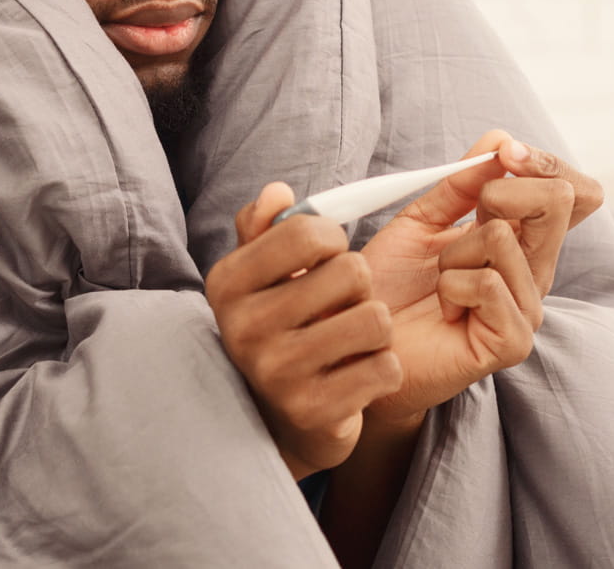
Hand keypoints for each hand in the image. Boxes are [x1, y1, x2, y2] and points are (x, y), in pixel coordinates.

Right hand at [206, 182, 403, 479]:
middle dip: (360, 288)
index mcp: (227, 284)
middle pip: (352, 272)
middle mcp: (244, 328)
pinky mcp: (314, 411)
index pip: (306, 231)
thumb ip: (264, 228)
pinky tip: (356, 375)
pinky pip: (386, 368)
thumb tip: (277, 193)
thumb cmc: (278, 329)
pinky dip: (383, 369)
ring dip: (376, 329)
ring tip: (351, 341)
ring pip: (375, 319)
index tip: (326, 259)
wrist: (278, 421)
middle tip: (339, 309)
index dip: (333, 240)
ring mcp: (277, 373)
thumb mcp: (259, 275)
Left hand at [359, 131, 602, 424]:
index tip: (505, 153)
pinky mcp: (513, 340)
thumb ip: (462, 181)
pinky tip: (444, 310)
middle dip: (499, 191)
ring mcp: (529, 307)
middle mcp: (537, 271)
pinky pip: (488, 283)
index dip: (546, 162)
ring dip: (453, 251)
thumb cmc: (393, 284)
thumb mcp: (423, 218)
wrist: (364, 340)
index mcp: (525, 239)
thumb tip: (502, 139)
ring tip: (439, 282)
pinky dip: (452, 286)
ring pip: (504, 238)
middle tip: (466, 220)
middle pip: (559, 200)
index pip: (574, 190)